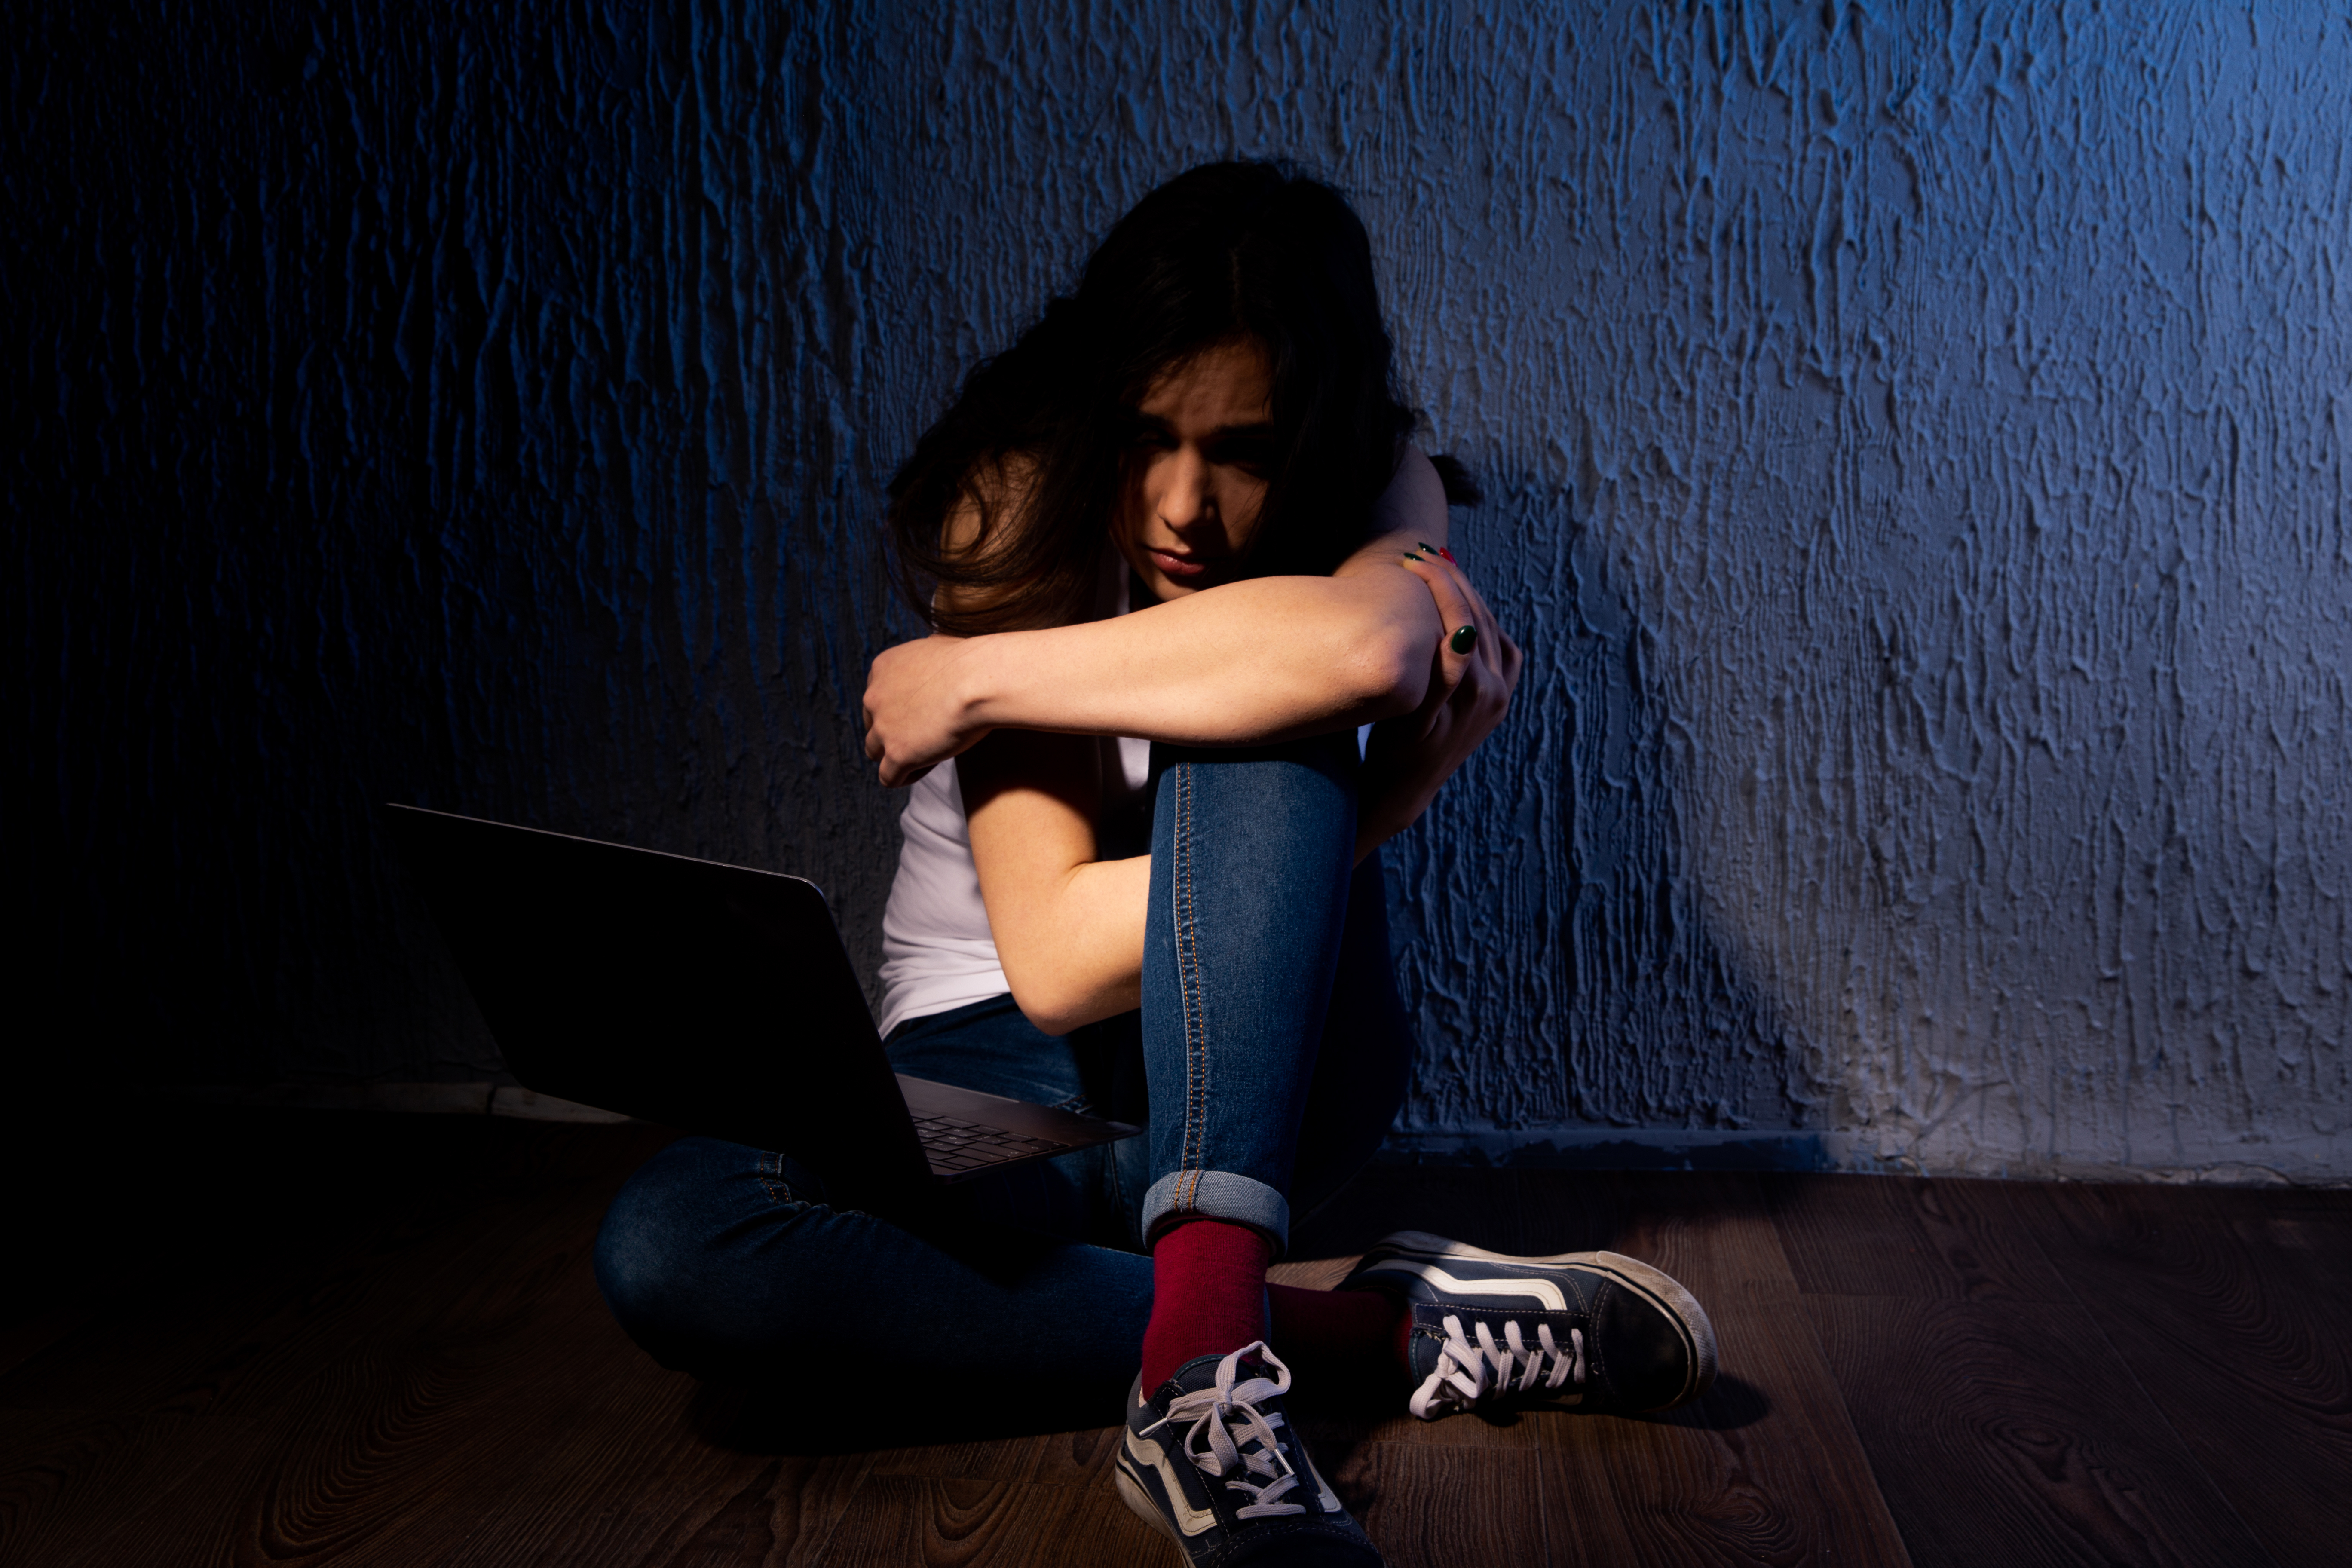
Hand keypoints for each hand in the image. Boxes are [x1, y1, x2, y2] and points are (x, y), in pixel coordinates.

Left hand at [862, 634, 989, 786]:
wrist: (981, 680)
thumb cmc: (972, 662)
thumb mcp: (939, 646)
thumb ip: (925, 659)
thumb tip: (937, 653)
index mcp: (882, 668)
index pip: (878, 697)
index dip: (900, 709)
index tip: (924, 713)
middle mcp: (874, 697)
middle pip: (873, 725)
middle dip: (895, 732)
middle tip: (928, 734)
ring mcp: (883, 727)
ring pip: (875, 752)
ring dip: (897, 754)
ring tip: (927, 754)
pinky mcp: (898, 754)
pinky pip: (889, 777)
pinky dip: (906, 775)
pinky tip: (927, 766)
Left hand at [1356, 546, 1522, 855]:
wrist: (1400, 786)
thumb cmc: (1414, 730)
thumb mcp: (1446, 691)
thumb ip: (1454, 655)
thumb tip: (1440, 602)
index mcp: (1501, 681)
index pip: (1488, 618)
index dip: (1465, 584)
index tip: (1437, 557)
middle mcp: (1495, 693)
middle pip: (1479, 620)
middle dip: (1452, 581)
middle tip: (1421, 554)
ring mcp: (1474, 709)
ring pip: (1469, 638)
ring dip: (1445, 596)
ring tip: (1415, 569)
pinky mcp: (1443, 721)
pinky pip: (1452, 672)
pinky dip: (1446, 639)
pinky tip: (1425, 610)